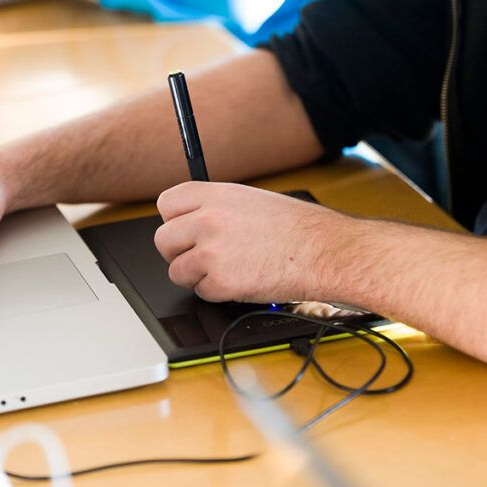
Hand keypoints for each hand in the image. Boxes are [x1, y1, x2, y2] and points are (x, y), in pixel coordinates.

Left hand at [154, 182, 358, 303]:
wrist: (324, 250)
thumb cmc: (296, 226)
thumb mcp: (249, 199)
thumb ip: (214, 207)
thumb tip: (189, 221)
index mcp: (214, 194)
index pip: (166, 204)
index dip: (175, 221)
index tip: (185, 230)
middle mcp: (207, 219)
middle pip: (163, 240)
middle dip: (180, 252)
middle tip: (203, 256)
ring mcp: (212, 251)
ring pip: (176, 271)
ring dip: (197, 276)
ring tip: (226, 269)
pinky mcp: (221, 282)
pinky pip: (200, 292)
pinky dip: (217, 292)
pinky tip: (241, 280)